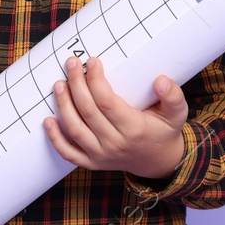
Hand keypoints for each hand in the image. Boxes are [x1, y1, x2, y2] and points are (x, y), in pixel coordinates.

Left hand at [43, 55, 187, 179]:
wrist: (160, 162)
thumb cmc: (165, 131)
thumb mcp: (177, 114)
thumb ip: (173, 96)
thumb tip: (160, 80)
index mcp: (134, 129)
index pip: (107, 102)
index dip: (95, 81)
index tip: (91, 61)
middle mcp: (115, 144)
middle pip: (88, 112)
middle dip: (76, 84)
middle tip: (70, 63)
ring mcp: (102, 156)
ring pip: (75, 129)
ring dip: (63, 105)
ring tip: (59, 84)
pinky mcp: (93, 163)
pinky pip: (69, 153)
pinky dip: (55, 139)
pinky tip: (47, 120)